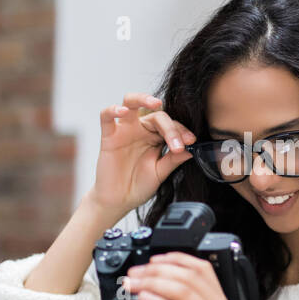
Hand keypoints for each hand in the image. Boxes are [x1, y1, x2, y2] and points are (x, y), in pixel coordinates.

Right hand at [88, 93, 195, 219]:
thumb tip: (192, 149)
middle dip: (170, 127)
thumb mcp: (160, 173)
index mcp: (156, 137)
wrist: (118, 201)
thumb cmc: (138, 186)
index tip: (191, 142)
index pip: (171, 126)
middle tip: (178, 142)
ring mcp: (124, 131)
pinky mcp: (108, 136)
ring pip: (130, 102)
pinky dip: (112, 110)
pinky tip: (122, 111)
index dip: (181, 132)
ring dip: (142, 98)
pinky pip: (106, 116)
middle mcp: (141, 130)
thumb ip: (173, 160)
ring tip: (155, 103)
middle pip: (156, 114)